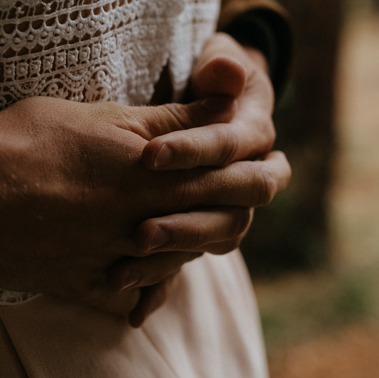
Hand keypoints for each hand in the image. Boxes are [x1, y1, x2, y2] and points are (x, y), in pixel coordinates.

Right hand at [0, 95, 289, 316]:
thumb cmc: (31, 138)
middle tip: (269, 186)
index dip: (260, 165)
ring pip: (182, 261)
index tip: (274, 158)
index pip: (231, 174)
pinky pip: (129, 300)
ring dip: (202, 241)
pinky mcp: (83, 286)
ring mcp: (115, 259)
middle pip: (222, 220)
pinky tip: (149, 290)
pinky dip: (144, 294)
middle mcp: (143, 222)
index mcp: (153, 175)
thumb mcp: (107, 117)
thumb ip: (172, 118)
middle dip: (251, 201)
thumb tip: (227, 101)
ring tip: (214, 225)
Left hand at [117, 33, 285, 325]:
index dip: (193, 151)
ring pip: (211, 243)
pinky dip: (160, 289)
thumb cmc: (210, 76)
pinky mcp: (196, 231)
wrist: (217, 99)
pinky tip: (131, 312)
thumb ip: (219, 70)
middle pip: (231, 212)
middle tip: (139, 230)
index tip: (148, 156)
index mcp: (254, 137)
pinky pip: (184, 268)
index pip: (231, 148)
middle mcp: (247, 179)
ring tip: (124, 270)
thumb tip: (228, 71)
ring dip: (171, 258)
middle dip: (185, 222)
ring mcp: (223, 209)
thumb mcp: (215, 64)